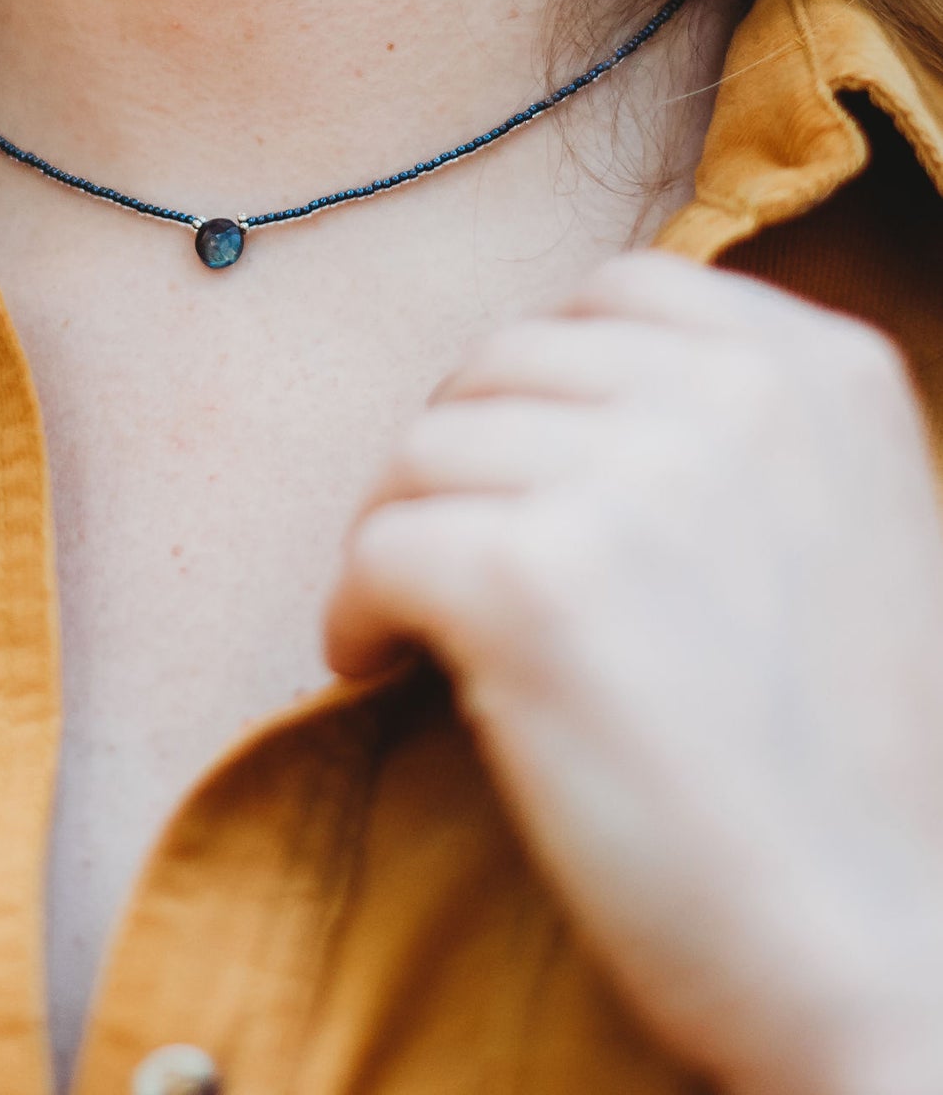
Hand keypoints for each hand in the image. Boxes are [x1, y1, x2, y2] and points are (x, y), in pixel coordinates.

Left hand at [325, 253, 942, 1094]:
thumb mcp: (849, 524)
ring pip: (425, 449)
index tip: (517, 460)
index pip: (618, 291)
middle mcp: (735, 394)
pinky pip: (378, 546)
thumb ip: (736, 427)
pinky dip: (356, 608)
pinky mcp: (534, 581)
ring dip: (399, 531)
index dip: (541, 376)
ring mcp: (634, 477)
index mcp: (822, 367)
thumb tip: (560, 387)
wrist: (881, 946)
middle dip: (460, 455)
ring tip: (413, 619)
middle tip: (448, 547)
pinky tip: (376, 663)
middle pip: (504, 362)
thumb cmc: (848, 763)